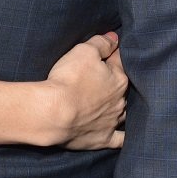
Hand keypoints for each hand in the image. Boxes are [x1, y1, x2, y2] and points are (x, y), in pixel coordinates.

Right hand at [46, 33, 126, 149]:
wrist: (54, 113)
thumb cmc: (68, 80)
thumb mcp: (83, 51)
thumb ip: (101, 43)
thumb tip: (115, 38)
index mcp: (119, 79)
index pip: (120, 61)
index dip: (112, 53)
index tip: (106, 50)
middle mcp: (120, 101)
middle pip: (121, 87)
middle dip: (113, 81)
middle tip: (99, 76)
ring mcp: (112, 121)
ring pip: (122, 111)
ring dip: (117, 105)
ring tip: (108, 101)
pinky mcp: (102, 139)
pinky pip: (120, 138)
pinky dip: (122, 135)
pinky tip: (122, 133)